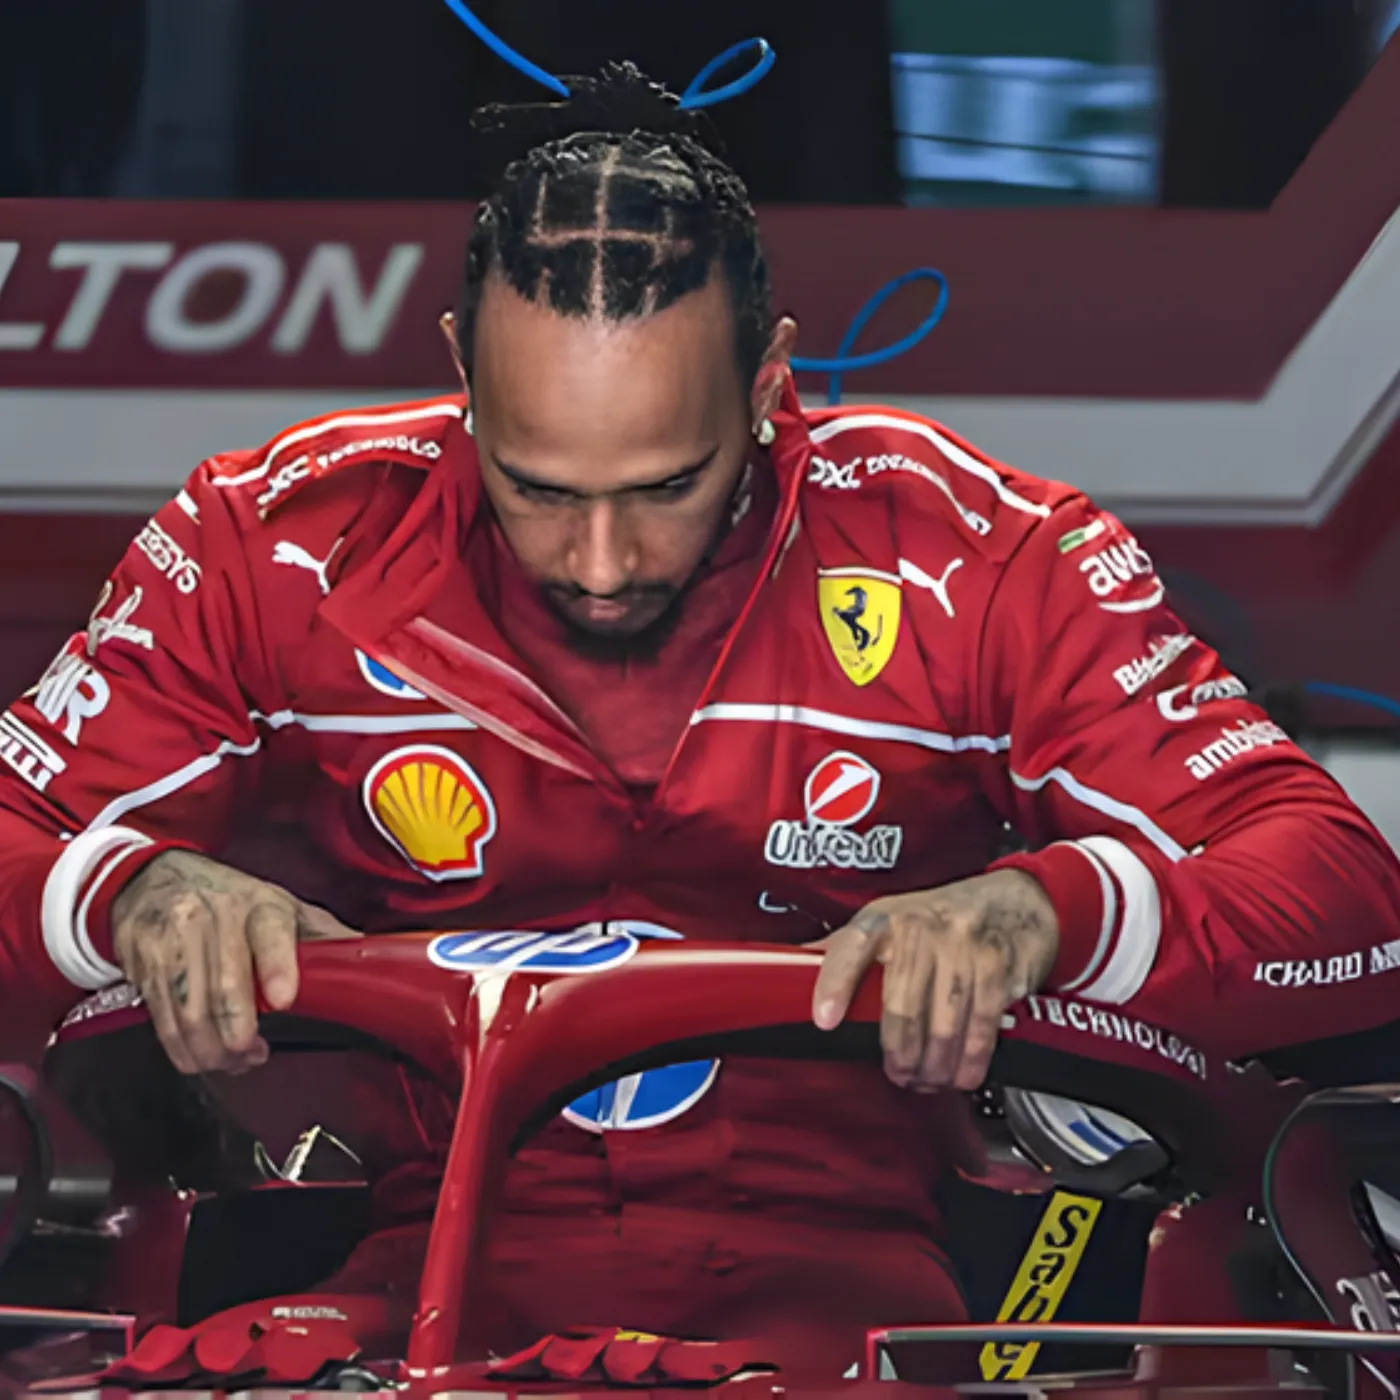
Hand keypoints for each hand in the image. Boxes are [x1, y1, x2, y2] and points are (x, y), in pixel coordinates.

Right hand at [111, 850, 360, 1075]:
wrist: (152, 878)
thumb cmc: (230, 899)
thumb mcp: (282, 906)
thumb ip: (323, 937)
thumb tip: (373, 960)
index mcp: (259, 904)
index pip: (272, 932)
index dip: (277, 967)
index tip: (283, 999)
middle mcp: (213, 918)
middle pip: (224, 988)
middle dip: (238, 1036)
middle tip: (253, 1055)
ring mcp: (173, 940)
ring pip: (189, 1012)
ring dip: (211, 1051)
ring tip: (231, 1060)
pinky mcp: (142, 963)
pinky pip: (161, 1019)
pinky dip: (181, 1048)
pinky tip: (200, 1054)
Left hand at [810, 870, 1057, 1091]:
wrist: (1017, 901)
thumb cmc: (940, 917)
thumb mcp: (889, 918)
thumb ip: (845, 948)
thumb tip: (785, 969)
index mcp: (884, 918)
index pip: (851, 947)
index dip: (835, 983)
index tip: (824, 1020)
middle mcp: (921, 929)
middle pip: (901, 1005)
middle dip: (900, 1054)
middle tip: (900, 1075)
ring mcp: (962, 947)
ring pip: (942, 1024)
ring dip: (935, 1065)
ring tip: (928, 1080)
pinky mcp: (997, 967)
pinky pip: (980, 1025)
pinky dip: (971, 1059)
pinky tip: (961, 1073)